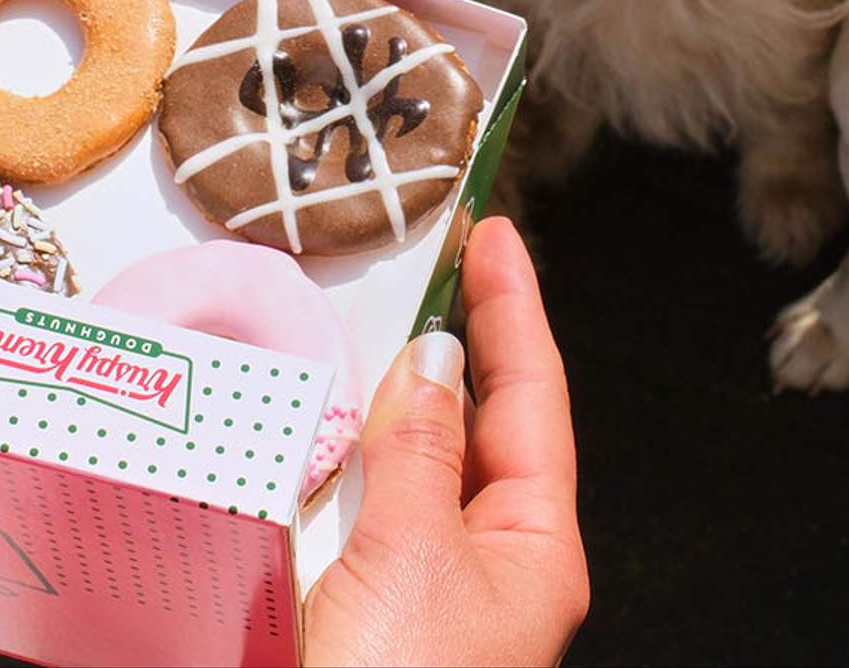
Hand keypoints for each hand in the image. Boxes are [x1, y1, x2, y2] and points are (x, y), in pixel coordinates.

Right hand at [306, 216, 587, 665]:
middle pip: (482, 427)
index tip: (496, 230)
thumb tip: (436, 359)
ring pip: (417, 469)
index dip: (512, 308)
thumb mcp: (412, 557)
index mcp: (532, 551)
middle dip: (461, 340)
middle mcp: (489, 573)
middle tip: (437, 251)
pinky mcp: (362, 618)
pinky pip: (365, 516)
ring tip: (372, 319)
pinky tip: (316, 428)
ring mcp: (426, 599)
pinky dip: (343, 460)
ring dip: (392, 398)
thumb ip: (421, 452)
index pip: (532, 398)